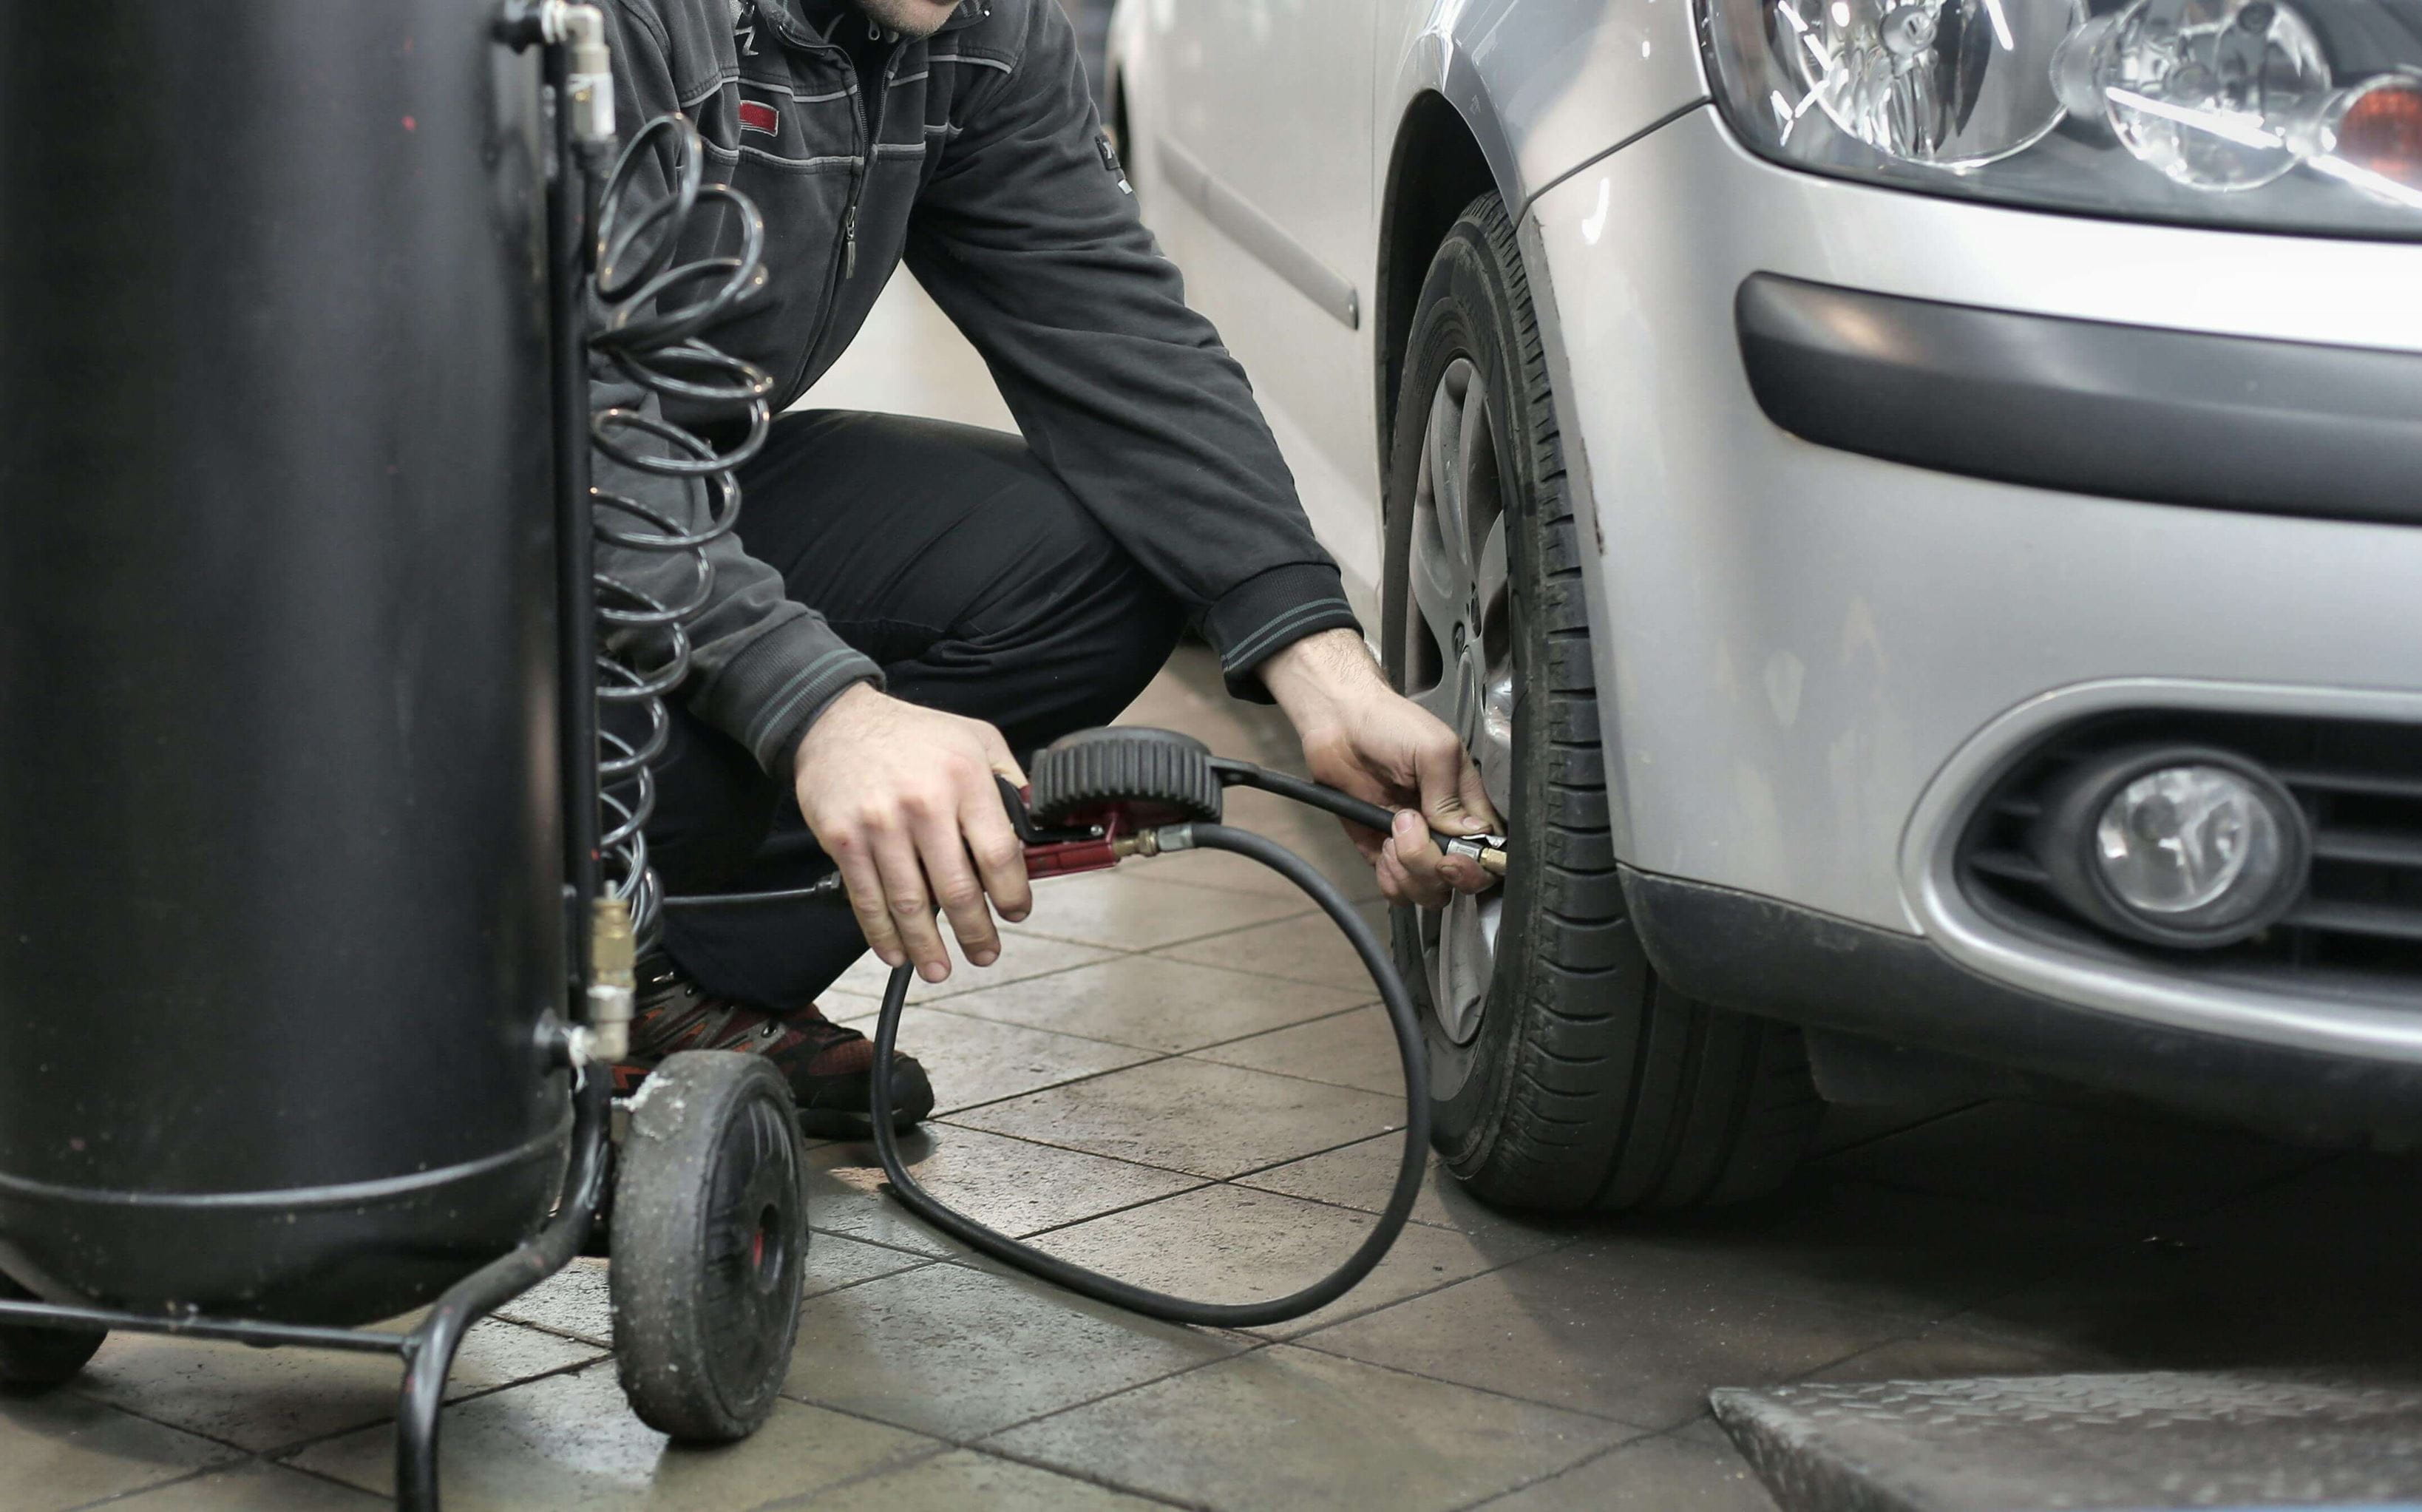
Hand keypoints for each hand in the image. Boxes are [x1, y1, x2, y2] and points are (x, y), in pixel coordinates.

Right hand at [792, 683, 1031, 982]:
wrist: (835, 720)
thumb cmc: (913, 733)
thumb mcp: (976, 737)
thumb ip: (1008, 779)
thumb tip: (1034, 824)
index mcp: (965, 779)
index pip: (998, 854)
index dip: (1012, 894)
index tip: (1016, 912)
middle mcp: (924, 804)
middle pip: (957, 889)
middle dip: (975, 932)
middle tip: (985, 954)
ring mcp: (880, 824)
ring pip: (910, 903)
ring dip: (927, 945)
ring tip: (940, 969)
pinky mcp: (844, 840)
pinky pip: (867, 898)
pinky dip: (882, 934)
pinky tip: (895, 952)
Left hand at [1259, 628, 1499, 908]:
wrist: (1339, 723)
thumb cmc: (1390, 724)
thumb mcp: (1433, 749)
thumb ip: (1450, 795)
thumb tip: (1467, 834)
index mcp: (1468, 805)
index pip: (1489, 854)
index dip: (1475, 866)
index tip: (1452, 856)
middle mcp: (1445, 831)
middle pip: (1458, 881)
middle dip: (1433, 866)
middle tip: (1410, 827)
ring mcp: (1415, 846)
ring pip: (1429, 892)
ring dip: (1408, 869)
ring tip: (1392, 828)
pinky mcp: (1382, 854)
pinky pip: (1396, 889)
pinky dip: (1390, 877)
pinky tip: (1382, 845)